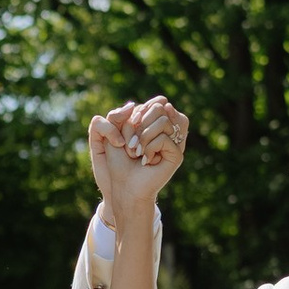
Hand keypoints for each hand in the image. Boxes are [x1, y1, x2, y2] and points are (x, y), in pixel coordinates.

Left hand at [88, 96, 188, 230]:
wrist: (123, 185)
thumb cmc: (118, 162)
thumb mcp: (112, 133)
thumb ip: (119, 115)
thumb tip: (137, 105)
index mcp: (152, 123)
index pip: (152, 103)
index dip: (137, 114)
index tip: (126, 134)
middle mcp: (165, 131)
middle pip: (158, 107)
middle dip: (137, 125)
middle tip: (131, 145)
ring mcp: (172, 142)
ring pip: (163, 120)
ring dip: (143, 138)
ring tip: (138, 153)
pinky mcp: (176, 154)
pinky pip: (164, 137)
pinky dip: (150, 148)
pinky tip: (147, 160)